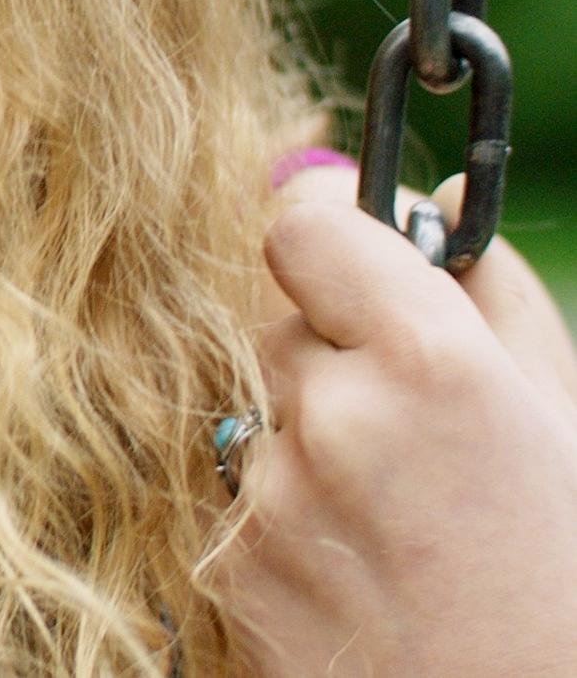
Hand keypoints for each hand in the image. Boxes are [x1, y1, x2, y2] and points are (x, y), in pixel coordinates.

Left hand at [217, 166, 576, 675]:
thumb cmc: (567, 579)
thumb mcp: (564, 419)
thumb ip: (495, 294)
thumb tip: (441, 193)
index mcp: (428, 363)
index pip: (304, 222)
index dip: (332, 232)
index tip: (357, 251)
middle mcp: (333, 416)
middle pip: (280, 321)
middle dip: (336, 351)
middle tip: (419, 425)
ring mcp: (269, 495)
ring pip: (262, 413)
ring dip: (314, 439)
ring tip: (404, 516)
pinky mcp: (230, 565)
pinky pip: (240, 495)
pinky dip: (289, 515)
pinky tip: (366, 565)